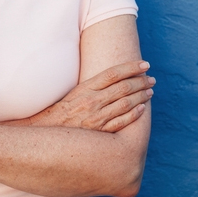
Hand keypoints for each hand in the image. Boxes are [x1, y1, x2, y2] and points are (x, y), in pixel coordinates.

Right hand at [25, 60, 154, 132]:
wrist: (46, 132)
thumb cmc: (61, 110)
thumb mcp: (76, 92)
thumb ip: (94, 85)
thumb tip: (114, 77)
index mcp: (86, 88)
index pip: (114, 73)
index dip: (131, 67)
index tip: (144, 64)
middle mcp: (93, 101)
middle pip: (123, 87)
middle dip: (141, 81)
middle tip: (151, 78)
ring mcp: (97, 117)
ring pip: (126, 103)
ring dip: (141, 96)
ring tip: (150, 91)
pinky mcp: (99, 132)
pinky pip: (121, 122)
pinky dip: (134, 114)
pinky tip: (142, 109)